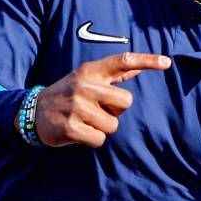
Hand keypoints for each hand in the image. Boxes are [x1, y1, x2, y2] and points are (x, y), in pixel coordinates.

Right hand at [34, 52, 170, 146]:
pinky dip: (93, 139)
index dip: (147, 61)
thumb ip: (112, 74)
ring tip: (85, 120)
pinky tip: (79, 132)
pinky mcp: (71, 127)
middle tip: (97, 109)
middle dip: (116, 110)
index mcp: (90, 71)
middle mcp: (84, 85)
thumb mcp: (85, 78)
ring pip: (114, 125)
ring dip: (103, 127)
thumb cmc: (68, 95)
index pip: (123, 61)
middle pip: (126, 101)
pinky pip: (100, 139)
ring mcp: (76, 106)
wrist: (33, 113)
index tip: (167, 62)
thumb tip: (136, 66)